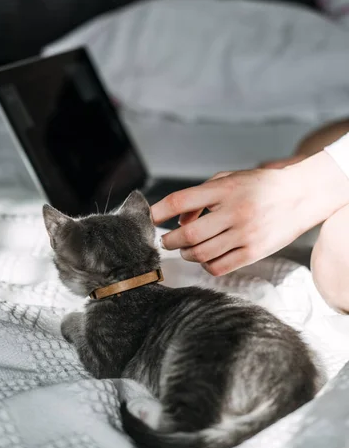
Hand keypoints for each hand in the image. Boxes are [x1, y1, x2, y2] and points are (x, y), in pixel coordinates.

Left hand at [151, 152, 348, 275]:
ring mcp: (245, 234)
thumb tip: (178, 221)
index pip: (180, 201)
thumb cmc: (259, 186)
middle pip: (188, 235)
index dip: (157, 211)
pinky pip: (220, 267)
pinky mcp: (255, 252)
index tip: (146, 217)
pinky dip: (206, 265)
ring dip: (186, 254)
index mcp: (224, 190)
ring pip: (201, 254)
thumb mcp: (228, 180)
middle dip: (169, 241)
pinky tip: (205, 258)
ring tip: (185, 250)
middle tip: (166, 241)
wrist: (300, 195)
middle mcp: (233, 212)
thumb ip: (200, 198)